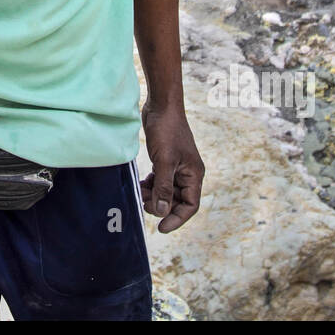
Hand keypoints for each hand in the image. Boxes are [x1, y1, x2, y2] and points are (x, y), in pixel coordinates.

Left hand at [139, 97, 203, 233]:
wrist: (161, 106)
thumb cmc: (166, 131)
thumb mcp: (164, 161)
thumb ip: (163, 187)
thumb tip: (161, 212)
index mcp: (194, 175)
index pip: (189, 206)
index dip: (176, 219)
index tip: (161, 228)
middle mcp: (188, 173)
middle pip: (176, 201)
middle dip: (161, 205)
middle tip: (143, 202)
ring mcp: (177, 167)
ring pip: (166, 192)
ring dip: (154, 196)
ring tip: (140, 192)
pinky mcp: (166, 161)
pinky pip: (160, 181)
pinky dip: (151, 185)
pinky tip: (141, 183)